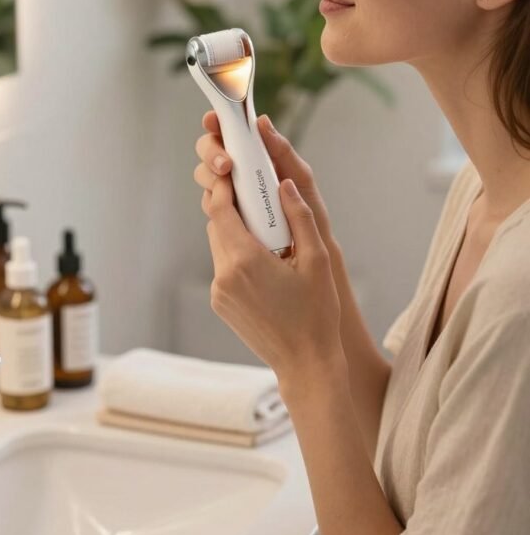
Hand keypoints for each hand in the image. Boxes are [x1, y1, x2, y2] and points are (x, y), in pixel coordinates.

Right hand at [194, 111, 337, 254]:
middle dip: (211, 153)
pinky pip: (210, 203)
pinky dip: (213, 201)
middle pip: (209, 151)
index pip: (230, 132)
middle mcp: (239, 171)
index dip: (216, 123)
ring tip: (228, 186)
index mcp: (256, 156)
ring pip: (205, 176)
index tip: (213, 121)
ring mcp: (230, 193)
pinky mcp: (226, 216)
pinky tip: (226, 206)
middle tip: (226, 165)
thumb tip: (262, 122)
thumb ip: (282, 151)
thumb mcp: (301, 178)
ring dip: (210, 176)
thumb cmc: (309, 213)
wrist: (309, 253)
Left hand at [201, 156, 343, 383]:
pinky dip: (237, 252)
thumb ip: (299, 217)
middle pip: (216, 224)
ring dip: (235, 229)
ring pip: (219, 244)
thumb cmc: (317, 314)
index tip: (235, 170)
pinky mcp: (221, 304)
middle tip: (256, 193)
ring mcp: (219, 292)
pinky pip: (223, 265)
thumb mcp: (317, 260)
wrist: (306, 364)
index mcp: (245, 260)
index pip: (220, 209)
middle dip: (232, 205)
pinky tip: (263, 256)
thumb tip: (284, 185)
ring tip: (266, 227)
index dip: (224, 185)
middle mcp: (225, 275)